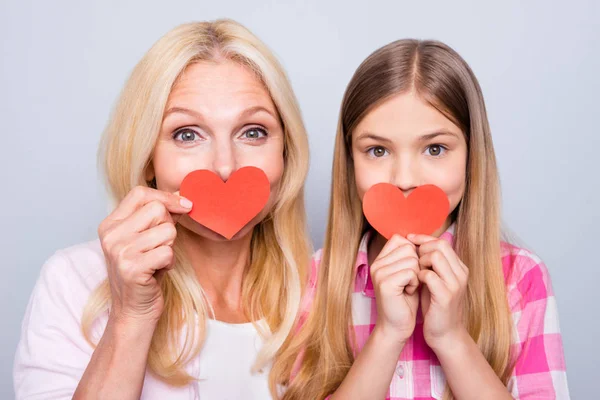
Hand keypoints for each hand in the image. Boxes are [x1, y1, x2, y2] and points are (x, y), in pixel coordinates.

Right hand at [98, 186, 192, 324]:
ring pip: (167, 231)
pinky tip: (158, 272)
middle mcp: (111, 235)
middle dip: (169, 227)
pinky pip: (168, 252)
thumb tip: (181, 196)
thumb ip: (156, 218)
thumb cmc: (144, 274)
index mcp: (110, 224)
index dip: (166, 196)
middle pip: (158, 210)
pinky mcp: (131, 268)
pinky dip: (170, 262)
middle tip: (160, 247)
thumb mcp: (143, 240)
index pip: (140, 193)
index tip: (184, 205)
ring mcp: (119, 252)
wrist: (132, 312)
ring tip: (157, 261)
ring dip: (170, 247)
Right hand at [370, 234, 420, 345]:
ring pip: (412, 260)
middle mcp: (376, 263)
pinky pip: (411, 272)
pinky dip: (415, 284)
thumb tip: (421, 239)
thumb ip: (409, 255)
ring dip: (417, 276)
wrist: (397, 326)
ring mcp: (379, 272)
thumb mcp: (408, 273)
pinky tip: (408, 293)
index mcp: (380, 259)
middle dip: (416, 266)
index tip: (410, 271)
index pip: (401, 239)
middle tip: (409, 282)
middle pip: (408, 248)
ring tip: (408, 288)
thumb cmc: (405, 300)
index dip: (413, 253)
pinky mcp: (385, 283)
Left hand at [408, 234, 468, 349]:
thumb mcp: (435, 281)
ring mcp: (455, 284)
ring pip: (435, 256)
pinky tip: (414, 283)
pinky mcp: (445, 296)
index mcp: (459, 268)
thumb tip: (414, 245)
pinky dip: (418, 276)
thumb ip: (430, 264)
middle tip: (411, 258)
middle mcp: (460, 273)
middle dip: (421, 248)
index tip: (409, 239)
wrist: (445, 334)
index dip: (424, 238)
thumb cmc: (435, 306)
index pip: (442, 242)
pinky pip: (429, 275)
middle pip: (440, 245)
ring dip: (420, 261)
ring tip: (414, 271)